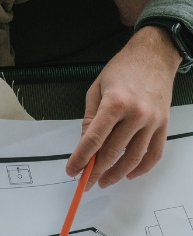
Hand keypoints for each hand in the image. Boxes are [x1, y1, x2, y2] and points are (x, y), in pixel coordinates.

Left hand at [66, 26, 180, 187]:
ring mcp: (152, 121)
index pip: (94, 139)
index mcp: (115, 103)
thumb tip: (85, 144)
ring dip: (117, 174)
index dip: (81, 158)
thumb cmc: (123, 69)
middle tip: (85, 181)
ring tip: (104, 181)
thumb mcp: (96, 89)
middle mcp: (136, 114)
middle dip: (95, 171)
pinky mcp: (164, 125)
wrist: (154, 55)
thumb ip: (89, 119)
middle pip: (112, 152)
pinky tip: (129, 174)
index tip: (72, 170)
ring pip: (133, 158)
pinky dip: (142, 168)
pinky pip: (154, 154)